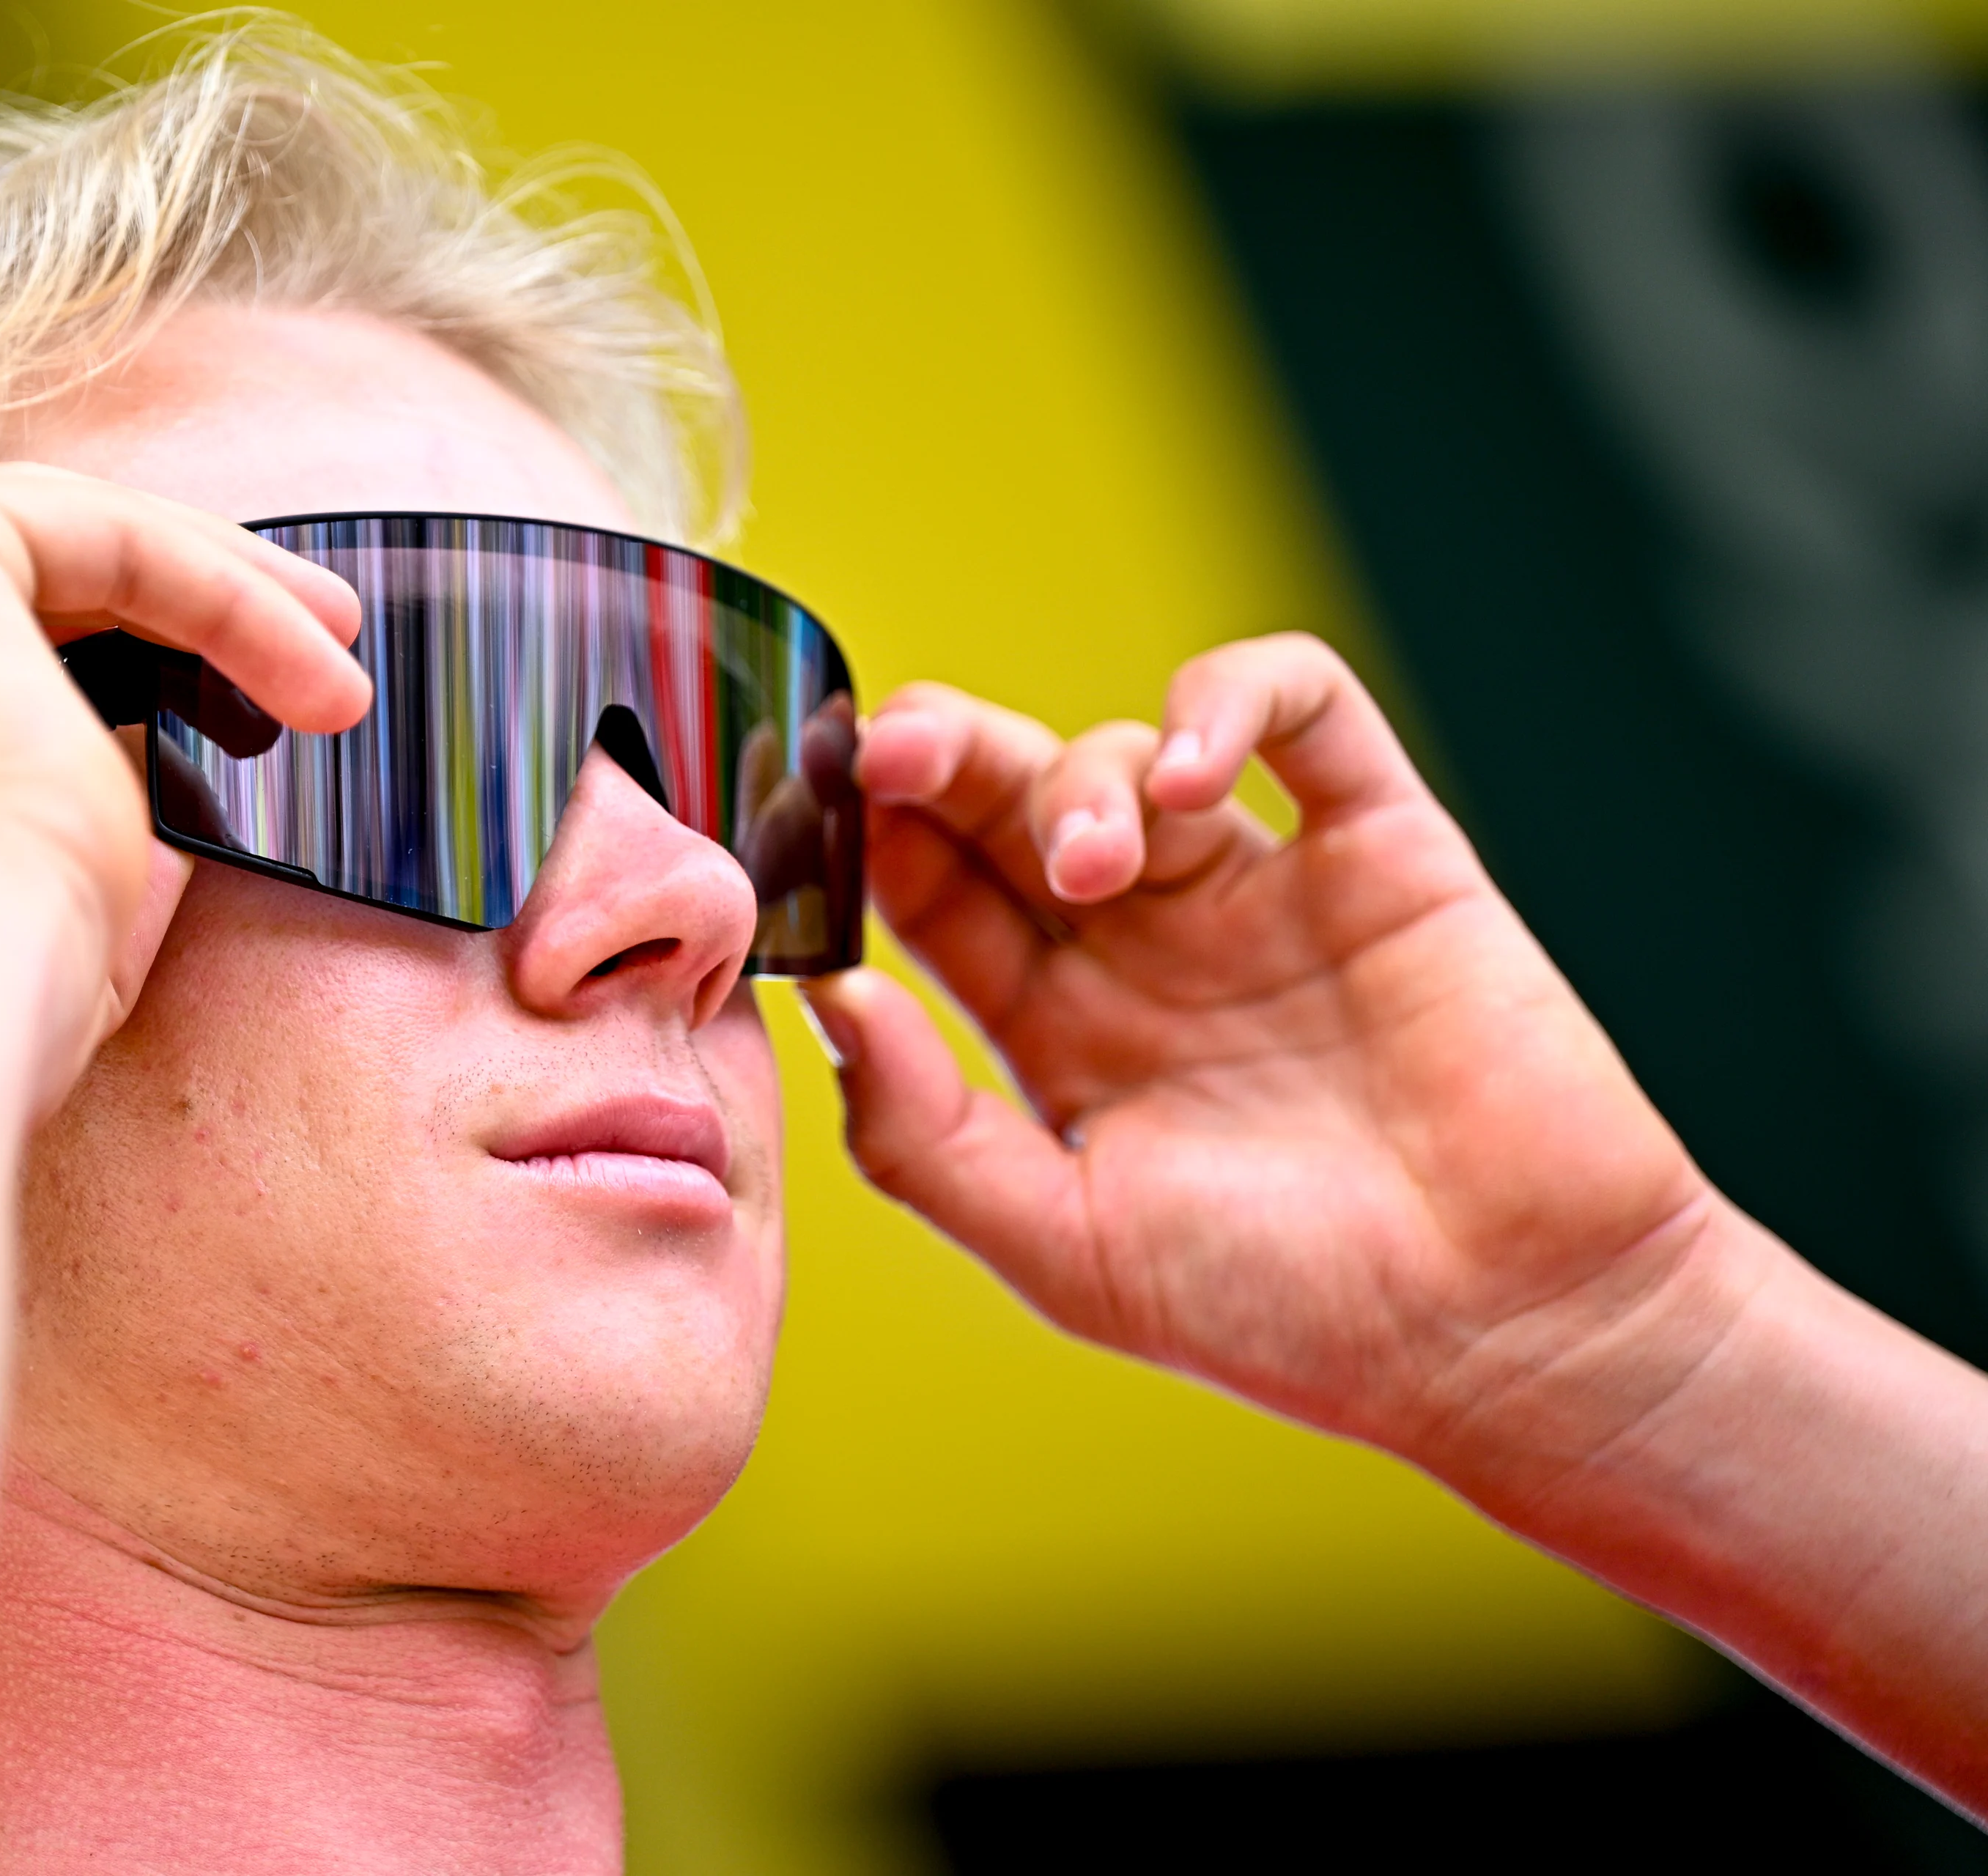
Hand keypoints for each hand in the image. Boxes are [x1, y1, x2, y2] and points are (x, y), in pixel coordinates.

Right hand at [0, 465, 365, 1068]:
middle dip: (186, 614)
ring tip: (338, 654)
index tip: (250, 714)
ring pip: (67, 546)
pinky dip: (222, 587)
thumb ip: (77, 854)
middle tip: (313, 661)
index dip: (132, 668)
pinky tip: (315, 651)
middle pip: (24, 588)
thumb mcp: (48, 922)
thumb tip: (171, 834)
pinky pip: (99, 534)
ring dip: (223, 592)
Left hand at [802, 633, 1725, 1483]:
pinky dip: (1233, 701)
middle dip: (936, 756)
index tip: (806, 819)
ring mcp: (1262, 889)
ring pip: (1127, 752)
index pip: (931, 892)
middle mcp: (1146, 948)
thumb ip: (927, 1139)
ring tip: (1093, 864)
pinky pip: (1304, 713)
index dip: (865, 842)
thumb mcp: (1067, 1250)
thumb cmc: (1290, 1312)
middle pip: (1008, 799)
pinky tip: (1192, 772)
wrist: (1511, 1331)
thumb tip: (835, 1000)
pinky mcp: (1383, 850)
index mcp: (1059, 1031)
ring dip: (1079, 777)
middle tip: (891, 758)